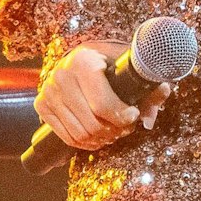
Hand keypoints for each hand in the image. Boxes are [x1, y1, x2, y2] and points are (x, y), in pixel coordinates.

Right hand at [34, 40, 175, 151]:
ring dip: (101, 139)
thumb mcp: (129, 64)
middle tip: (127, 127)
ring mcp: (49, 92)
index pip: (101, 103)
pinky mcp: (42, 106)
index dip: (121, 116)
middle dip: (114, 130)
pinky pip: (66, 136)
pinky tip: (99, 138)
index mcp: (83, 61)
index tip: (133, 116)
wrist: (80, 56)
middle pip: (91, 122)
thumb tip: (159, 102)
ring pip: (80, 133)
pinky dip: (85, 144)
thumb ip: (148, 83)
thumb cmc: (109, 59)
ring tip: (116, 133)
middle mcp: (61, 76)